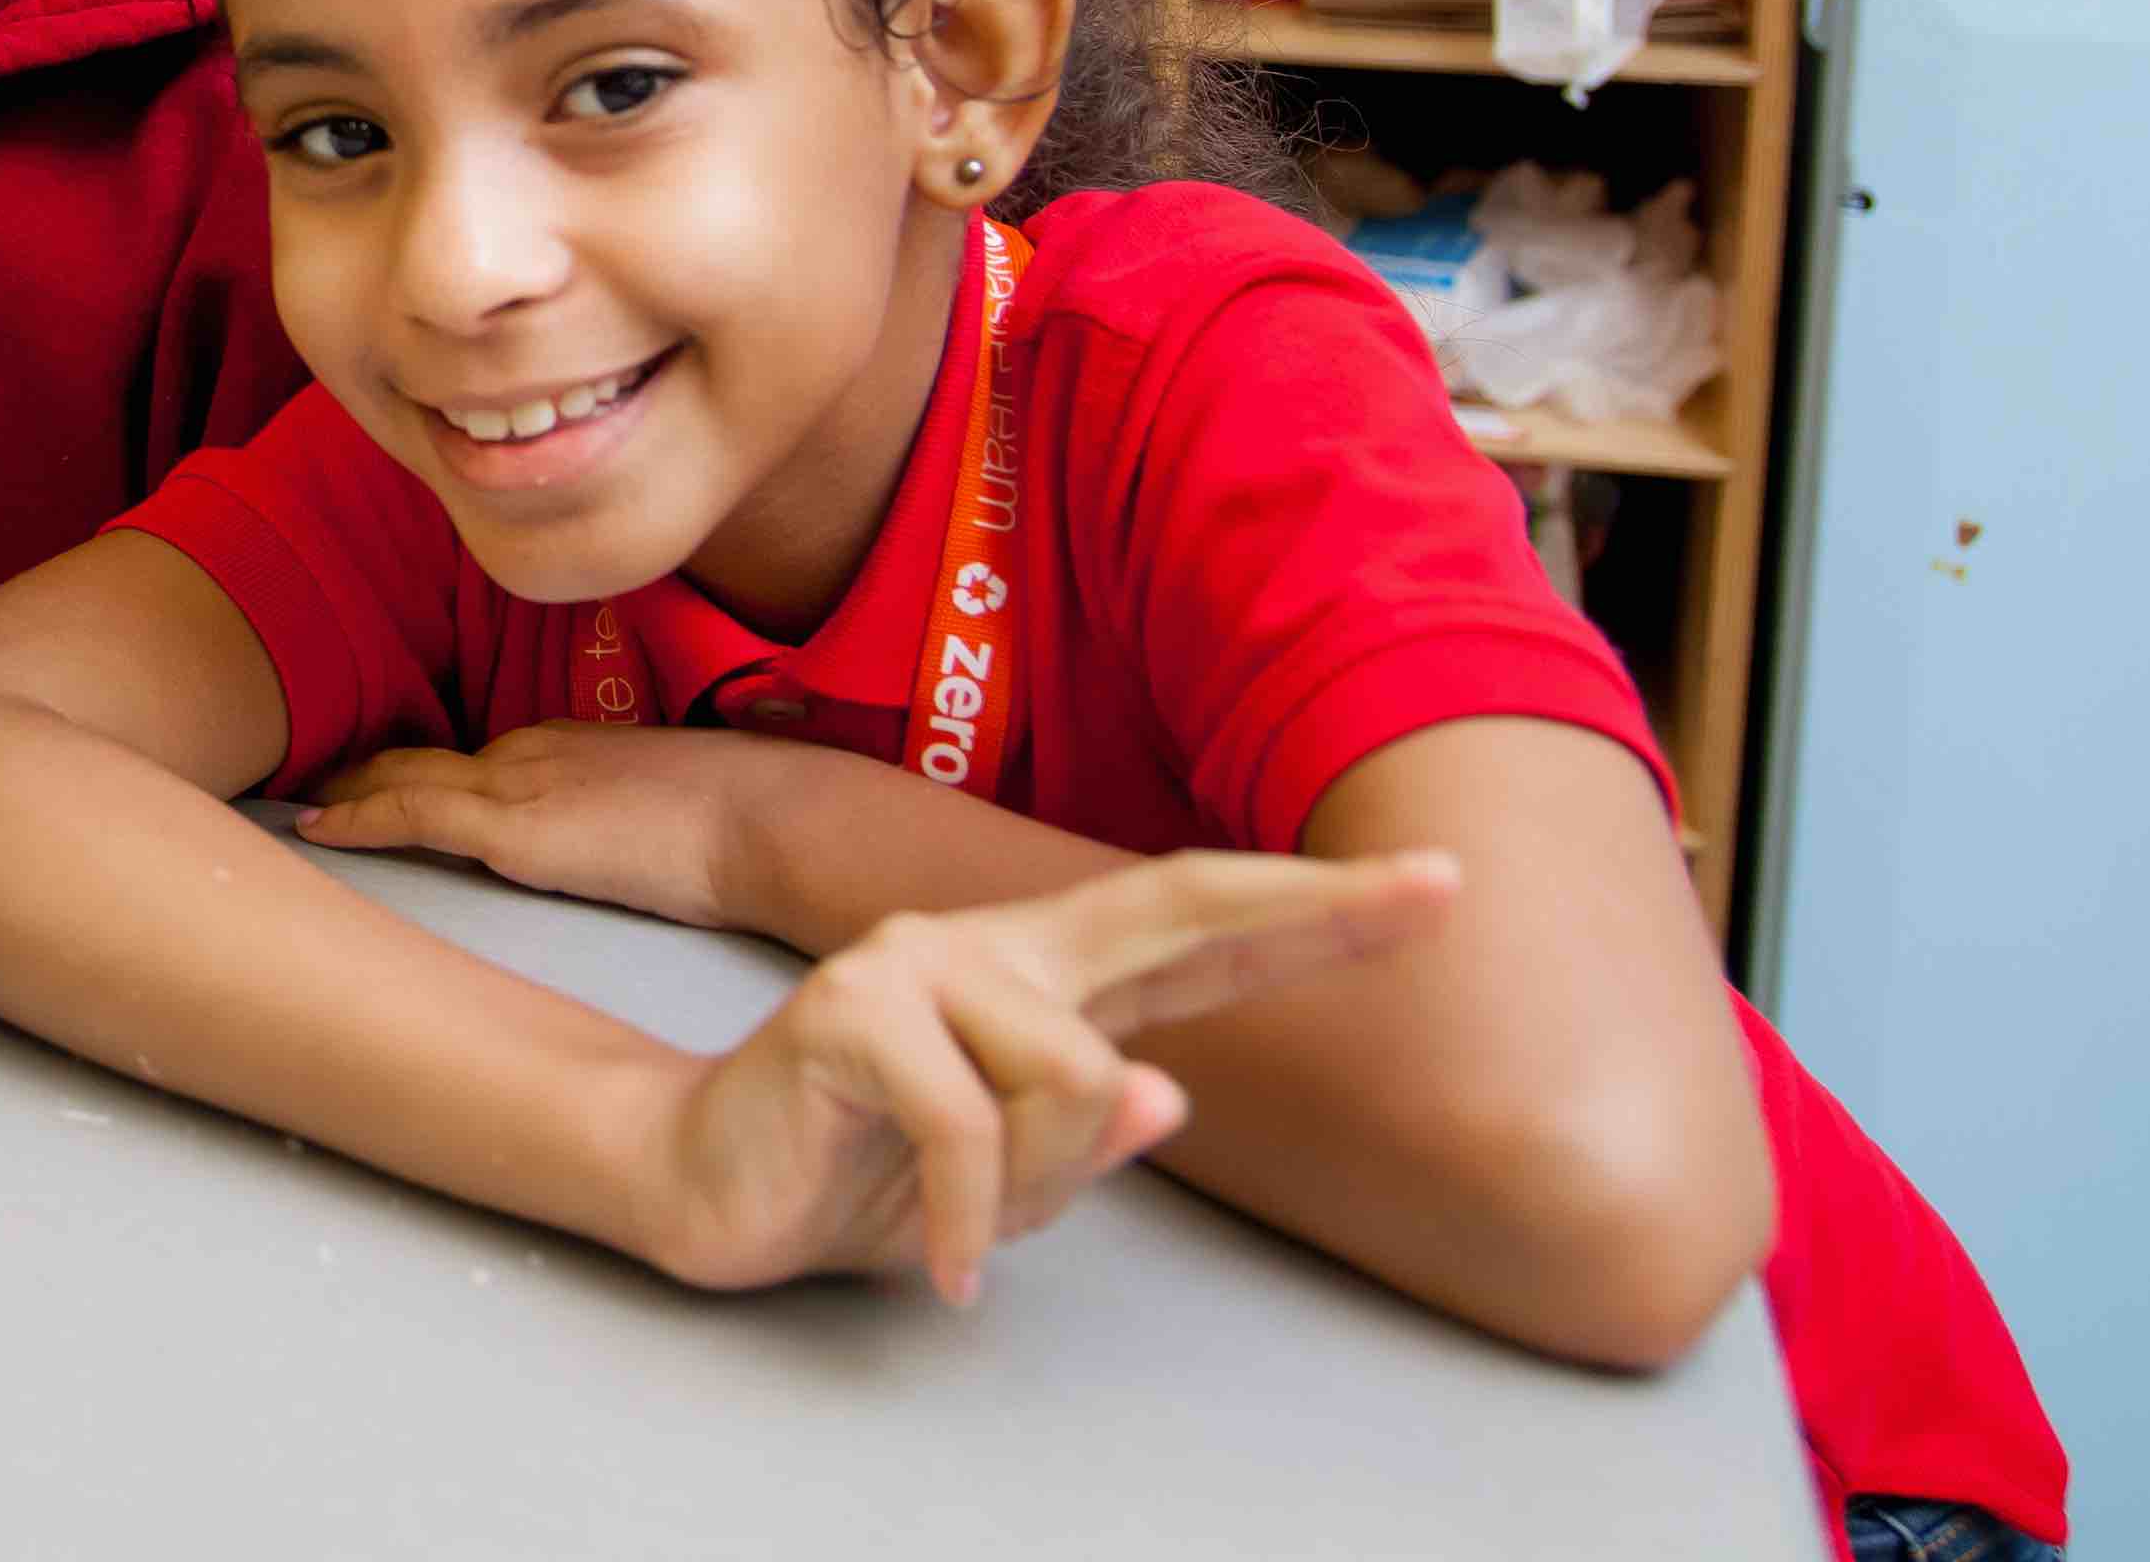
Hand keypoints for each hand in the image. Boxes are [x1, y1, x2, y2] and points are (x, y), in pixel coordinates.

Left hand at [306, 724, 779, 933]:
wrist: (772, 818)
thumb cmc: (749, 823)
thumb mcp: (675, 812)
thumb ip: (629, 822)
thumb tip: (621, 849)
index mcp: (569, 749)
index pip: (472, 759)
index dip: (414, 770)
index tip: (376, 778)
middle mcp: (531, 752)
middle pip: (425, 761)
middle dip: (368, 772)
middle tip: (315, 783)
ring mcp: (519, 785)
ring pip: (406, 780)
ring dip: (350, 791)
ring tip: (301, 802)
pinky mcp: (515, 828)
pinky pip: (414, 814)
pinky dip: (361, 817)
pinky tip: (320, 827)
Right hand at [652, 847, 1457, 1302]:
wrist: (710, 1186)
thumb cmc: (869, 1177)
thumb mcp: (1013, 1183)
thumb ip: (1088, 1141)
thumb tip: (1163, 1093)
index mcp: (1042, 979)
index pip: (1195, 932)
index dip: (1315, 914)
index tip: (1436, 886)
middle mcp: (992, 943)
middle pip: (1174, 907)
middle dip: (1316, 910)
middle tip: (1439, 889)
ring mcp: (920, 960)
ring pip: (1075, 1079)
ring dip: (1039, 1186)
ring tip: (971, 1230)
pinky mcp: (853, 1008)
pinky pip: (974, 1131)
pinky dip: (974, 1223)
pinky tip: (947, 1262)